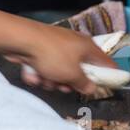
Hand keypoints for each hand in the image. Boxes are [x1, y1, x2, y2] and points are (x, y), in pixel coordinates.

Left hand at [7, 26, 121, 96]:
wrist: (22, 41)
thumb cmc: (51, 54)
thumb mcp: (72, 75)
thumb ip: (84, 84)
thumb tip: (91, 88)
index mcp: (88, 47)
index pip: (106, 63)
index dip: (107, 77)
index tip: (103, 88)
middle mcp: (75, 45)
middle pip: (80, 71)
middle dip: (69, 83)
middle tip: (64, 87)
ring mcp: (58, 47)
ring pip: (60, 72)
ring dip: (51, 81)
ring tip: (44, 79)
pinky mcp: (42, 50)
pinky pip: (46, 68)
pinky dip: (39, 73)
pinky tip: (33, 72)